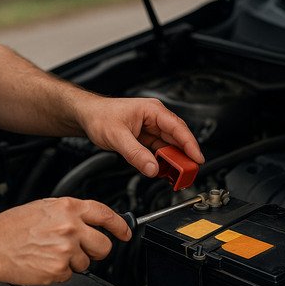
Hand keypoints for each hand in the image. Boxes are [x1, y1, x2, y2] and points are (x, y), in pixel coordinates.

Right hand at [0, 198, 129, 285]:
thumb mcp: (44, 207)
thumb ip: (70, 213)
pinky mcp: (59, 269)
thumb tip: (90, 220)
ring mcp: (66, 249)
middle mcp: (71, 227)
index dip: (120, 225)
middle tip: (87, 250)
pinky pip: (70, 274)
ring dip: (74, 262)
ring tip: (52, 253)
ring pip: (87, 262)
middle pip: (104, 244)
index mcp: (68, 208)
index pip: (105, 214)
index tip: (126, 232)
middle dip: (99, 250)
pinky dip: (60, 272)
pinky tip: (45, 262)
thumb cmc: (11, 228)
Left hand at [77, 97, 204, 176]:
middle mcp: (155, 118)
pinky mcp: (147, 138)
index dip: (190, 144)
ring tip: (179, 174)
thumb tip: (152, 168)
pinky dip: (164, 161)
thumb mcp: (117, 136)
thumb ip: (136, 154)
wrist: (87, 116)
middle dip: (185, 155)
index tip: (197, 158)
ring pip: (170, 146)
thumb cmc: (100, 116)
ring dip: (175, 160)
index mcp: (153, 110)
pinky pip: (160, 150)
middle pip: (177, 138)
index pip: (177, 128)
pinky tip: (166, 170)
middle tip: (190, 172)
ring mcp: (152, 128)